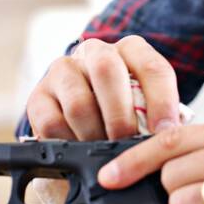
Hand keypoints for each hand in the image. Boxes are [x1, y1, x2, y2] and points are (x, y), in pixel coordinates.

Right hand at [25, 36, 179, 140]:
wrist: (81, 112)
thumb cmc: (123, 110)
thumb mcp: (146, 105)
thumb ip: (156, 116)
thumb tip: (165, 141)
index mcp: (130, 49)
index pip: (151, 66)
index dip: (161, 101)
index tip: (165, 132)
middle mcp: (94, 51)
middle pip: (106, 70)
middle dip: (120, 116)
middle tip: (127, 144)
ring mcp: (63, 70)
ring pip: (78, 101)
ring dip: (94, 134)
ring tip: (104, 154)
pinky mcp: (38, 95)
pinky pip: (51, 122)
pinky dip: (69, 143)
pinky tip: (79, 152)